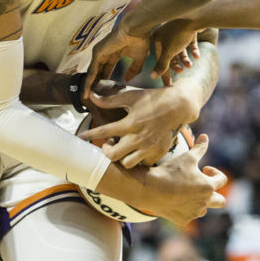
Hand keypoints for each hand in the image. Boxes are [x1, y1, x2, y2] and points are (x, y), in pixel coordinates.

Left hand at [80, 85, 197, 167]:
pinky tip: (136, 150)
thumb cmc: (153, 99)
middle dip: (107, 151)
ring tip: (123, 147)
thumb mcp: (131, 97)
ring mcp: (149, 147)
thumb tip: (92, 96)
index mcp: (130, 123)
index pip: (104, 131)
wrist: (178, 107)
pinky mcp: (158, 153)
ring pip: (127, 163)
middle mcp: (138, 138)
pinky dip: (137, 159)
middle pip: (113, 155)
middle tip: (109, 144)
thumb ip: (110, 100)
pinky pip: (142, 164)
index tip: (81, 137)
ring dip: (122, 157)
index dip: (90, 134)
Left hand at [85, 21, 152, 97]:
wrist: (136, 28)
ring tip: (86, 98)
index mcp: (114, 53)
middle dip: (95, 84)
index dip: (105, 80)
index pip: (107, 69)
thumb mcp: (139, 58)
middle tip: (92, 98)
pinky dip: (89, 82)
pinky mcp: (97, 53)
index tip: (104, 92)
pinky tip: (86, 91)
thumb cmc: (139, 39)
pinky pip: (92, 71)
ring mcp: (100, 53)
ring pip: (93, 73)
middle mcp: (105, 53)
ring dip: (89, 85)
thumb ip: (134, 69)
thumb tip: (127, 80)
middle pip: (97, 72)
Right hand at [142, 134, 226, 226]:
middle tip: (202, 185)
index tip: (204, 168)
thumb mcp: (187, 157)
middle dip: (214, 192)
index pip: (222, 179)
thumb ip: (200, 148)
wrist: (150, 188)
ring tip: (186, 191)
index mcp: (208, 186)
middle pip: (221, 201)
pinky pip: (189, 215)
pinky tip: (176, 200)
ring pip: (204, 209)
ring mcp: (194, 213)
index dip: (214, 172)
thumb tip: (205, 137)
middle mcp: (205, 202)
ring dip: (199, 201)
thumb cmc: (170, 171)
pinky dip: (185, 209)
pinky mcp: (183, 220)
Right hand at [150, 19, 199, 82]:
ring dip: (185, 59)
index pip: (158, 58)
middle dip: (175, 64)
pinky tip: (197, 56)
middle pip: (169, 54)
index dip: (163, 71)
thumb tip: (152, 77)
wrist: (193, 16)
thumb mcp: (168, 52)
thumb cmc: (177, 34)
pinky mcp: (188, 29)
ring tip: (190, 65)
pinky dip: (193, 50)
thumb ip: (161, 65)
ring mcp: (177, 31)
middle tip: (181, 73)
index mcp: (157, 38)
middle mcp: (165, 34)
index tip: (167, 83)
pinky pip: (189, 43)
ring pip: (180, 49)